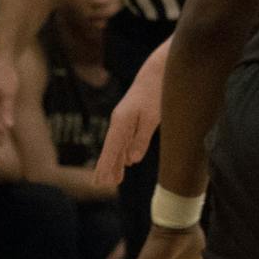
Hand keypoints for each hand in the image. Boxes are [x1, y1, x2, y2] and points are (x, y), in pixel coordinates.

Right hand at [94, 54, 164, 186]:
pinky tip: (125, 163)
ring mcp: (124, 121)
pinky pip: (124, 141)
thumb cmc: (156, 93)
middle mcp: (119, 122)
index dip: (106, 167)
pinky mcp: (132, 119)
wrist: (157, 72)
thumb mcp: (151, 118)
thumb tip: (131, 161)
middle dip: (105, 168)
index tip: (101, 182)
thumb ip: (141, 139)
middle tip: (100, 186)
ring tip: (113, 180)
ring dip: (115, 164)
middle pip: (110, 150)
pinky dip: (123, 153)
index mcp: (121, 122)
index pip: (111, 150)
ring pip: (117, 147)